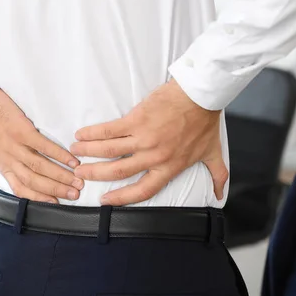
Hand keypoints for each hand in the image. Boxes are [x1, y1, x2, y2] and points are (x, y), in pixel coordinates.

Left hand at [0, 89, 83, 202]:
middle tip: (74, 194)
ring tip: (76, 180)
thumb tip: (3, 187)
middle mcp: (9, 160)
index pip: (21, 189)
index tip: (56, 204)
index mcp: (3, 168)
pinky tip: (71, 160)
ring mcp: (16, 146)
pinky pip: (43, 147)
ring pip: (39, 166)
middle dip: (56, 189)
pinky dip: (59, 155)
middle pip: (34, 180)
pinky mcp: (22, 132)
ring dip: (60, 175)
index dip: (39, 198)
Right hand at [70, 79, 227, 205]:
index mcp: (169, 167)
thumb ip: (217, 175)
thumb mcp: (212, 153)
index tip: (105, 200)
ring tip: (74, 153)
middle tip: (80, 174)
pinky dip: (92, 133)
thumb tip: (220, 195)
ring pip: (109, 151)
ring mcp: (143, 137)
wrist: (200, 95)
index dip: (122, 198)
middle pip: (118, 172)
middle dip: (95, 174)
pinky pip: (109, 129)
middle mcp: (153, 156)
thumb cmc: (205, 122)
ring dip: (88, 153)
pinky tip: (81, 134)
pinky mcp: (136, 119)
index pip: (142, 190)